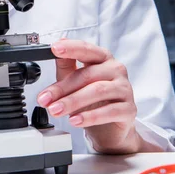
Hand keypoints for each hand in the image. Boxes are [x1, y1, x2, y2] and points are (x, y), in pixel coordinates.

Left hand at [37, 39, 140, 153]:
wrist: (110, 128)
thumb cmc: (92, 99)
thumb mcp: (75, 80)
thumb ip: (66, 64)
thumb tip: (56, 46)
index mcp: (102, 58)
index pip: (86, 49)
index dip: (70, 48)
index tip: (54, 48)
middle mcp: (116, 69)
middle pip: (87, 75)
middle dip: (62, 88)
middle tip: (45, 99)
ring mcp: (124, 89)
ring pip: (97, 91)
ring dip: (73, 102)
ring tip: (56, 110)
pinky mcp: (129, 109)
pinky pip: (109, 111)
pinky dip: (90, 116)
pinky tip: (75, 120)